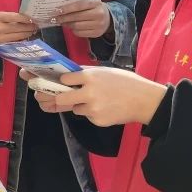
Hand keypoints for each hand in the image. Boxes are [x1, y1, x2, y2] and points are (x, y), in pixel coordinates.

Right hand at [0, 11, 36, 43]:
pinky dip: (22, 39)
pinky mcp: (2, 45)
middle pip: (18, 28)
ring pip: (18, 36)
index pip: (15, 17)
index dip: (25, 19)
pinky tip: (26, 37)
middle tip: (36, 26)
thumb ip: (12, 17)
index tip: (32, 19)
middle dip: (29, 27)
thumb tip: (28, 19)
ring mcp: (1, 38)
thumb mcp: (1, 16)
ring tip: (33, 31)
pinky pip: (15, 42)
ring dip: (27, 34)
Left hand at [21, 66, 166, 126]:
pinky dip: (90, 112)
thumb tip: (67, 75)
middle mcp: (88, 92)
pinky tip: (104, 107)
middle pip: (60, 98)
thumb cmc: (125, 82)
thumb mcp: (105, 71)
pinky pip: (86, 115)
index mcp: (90, 76)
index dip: (60, 82)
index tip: (57, 82)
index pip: (64, 79)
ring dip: (77, 105)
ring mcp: (92, 108)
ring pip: (74, 108)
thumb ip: (86, 73)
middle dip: (53, 98)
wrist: (143, 100)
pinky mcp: (96, 120)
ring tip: (96, 100)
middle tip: (48, 97)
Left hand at [54, 0, 110, 38]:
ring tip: (62, 22)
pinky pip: (80, 33)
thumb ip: (78, 3)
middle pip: (76, 17)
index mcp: (96, 2)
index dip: (67, 8)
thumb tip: (60, 8)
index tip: (56, 10)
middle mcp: (98, 13)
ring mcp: (98, 24)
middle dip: (64, 18)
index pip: (79, 5)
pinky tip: (71, 27)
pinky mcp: (96, 33)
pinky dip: (73, 30)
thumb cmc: (94, 8)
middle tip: (55, 18)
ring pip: (77, 26)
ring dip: (67, 24)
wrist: (108, 19)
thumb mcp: (90, 2)